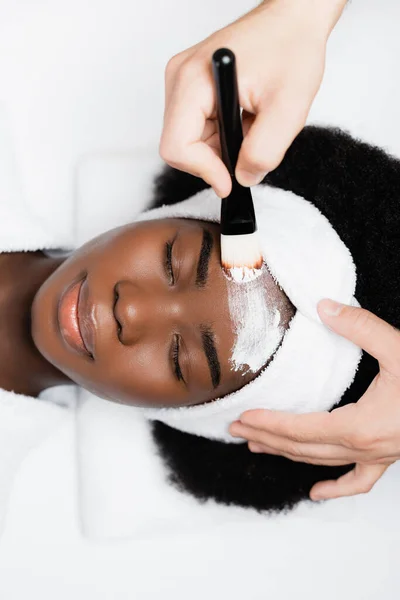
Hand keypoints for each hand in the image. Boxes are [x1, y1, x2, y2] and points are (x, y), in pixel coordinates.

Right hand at [160, 0, 345, 197]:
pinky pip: (198, 128)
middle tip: (249, 149)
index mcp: (194, 81)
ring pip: (190, 141)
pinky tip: (244, 119)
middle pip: (180, 146)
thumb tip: (243, 177)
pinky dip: (223, 135)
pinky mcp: (191, 87)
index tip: (230, 181)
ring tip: (252, 126)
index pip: (177, 147)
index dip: (205, 171)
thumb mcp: (288, 108)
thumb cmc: (292, 47)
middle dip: (215, 159)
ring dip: (222, 147)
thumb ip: (265, 151)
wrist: (294, 20)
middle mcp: (180, 78)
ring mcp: (183, 82)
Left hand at [229, 299, 399, 500]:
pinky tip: (317, 494)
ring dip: (288, 454)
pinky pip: (359, 482)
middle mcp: (366, 447)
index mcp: (362, 425)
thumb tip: (324, 306)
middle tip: (237, 429)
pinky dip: (336, 488)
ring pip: (322, 462)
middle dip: (267, 438)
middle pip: (303, 448)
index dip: (269, 424)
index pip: (301, 429)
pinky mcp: (389, 457)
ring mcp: (378, 457)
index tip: (243, 417)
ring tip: (258, 448)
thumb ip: (361, 327)